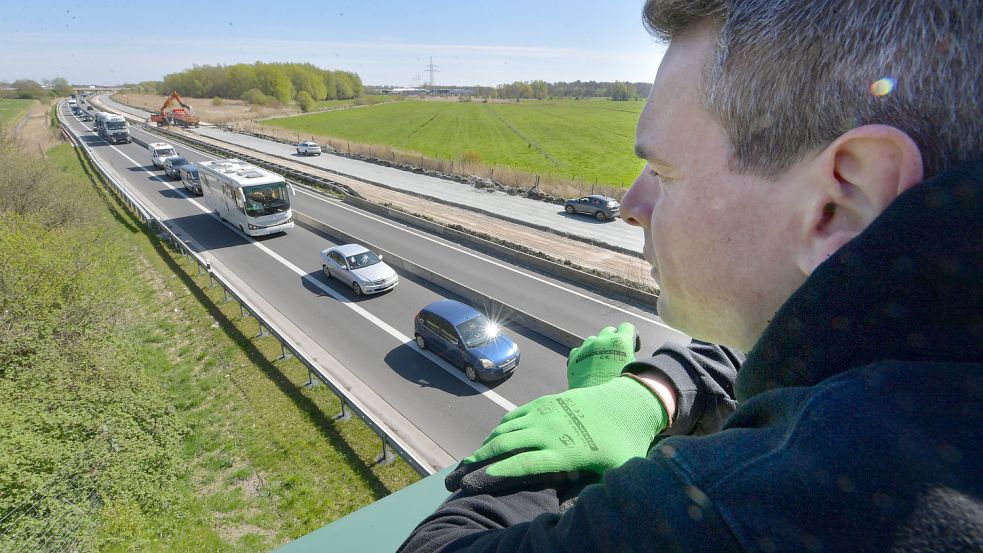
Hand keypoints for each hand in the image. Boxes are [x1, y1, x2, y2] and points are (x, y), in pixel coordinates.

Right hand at [445, 376, 667, 493]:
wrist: (627, 402)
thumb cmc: (623, 442)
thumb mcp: (616, 472)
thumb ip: (595, 489)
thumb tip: (577, 510)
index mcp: (565, 450)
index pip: (525, 462)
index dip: (501, 470)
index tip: (483, 478)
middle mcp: (550, 430)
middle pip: (507, 444)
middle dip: (482, 458)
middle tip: (464, 472)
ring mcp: (546, 413)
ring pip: (506, 428)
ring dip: (488, 443)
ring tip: (474, 458)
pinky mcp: (545, 402)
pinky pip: (515, 415)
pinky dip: (501, 427)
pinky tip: (494, 438)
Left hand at [567, 322, 639, 388]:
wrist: (598, 405)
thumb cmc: (622, 390)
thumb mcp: (633, 371)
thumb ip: (630, 358)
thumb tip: (629, 356)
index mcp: (621, 342)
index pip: (627, 327)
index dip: (632, 336)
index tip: (633, 348)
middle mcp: (603, 340)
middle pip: (609, 331)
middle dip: (614, 340)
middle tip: (616, 356)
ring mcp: (586, 347)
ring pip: (593, 339)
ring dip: (598, 347)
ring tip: (601, 364)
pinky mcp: (574, 356)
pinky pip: (580, 350)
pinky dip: (584, 356)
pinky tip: (588, 369)